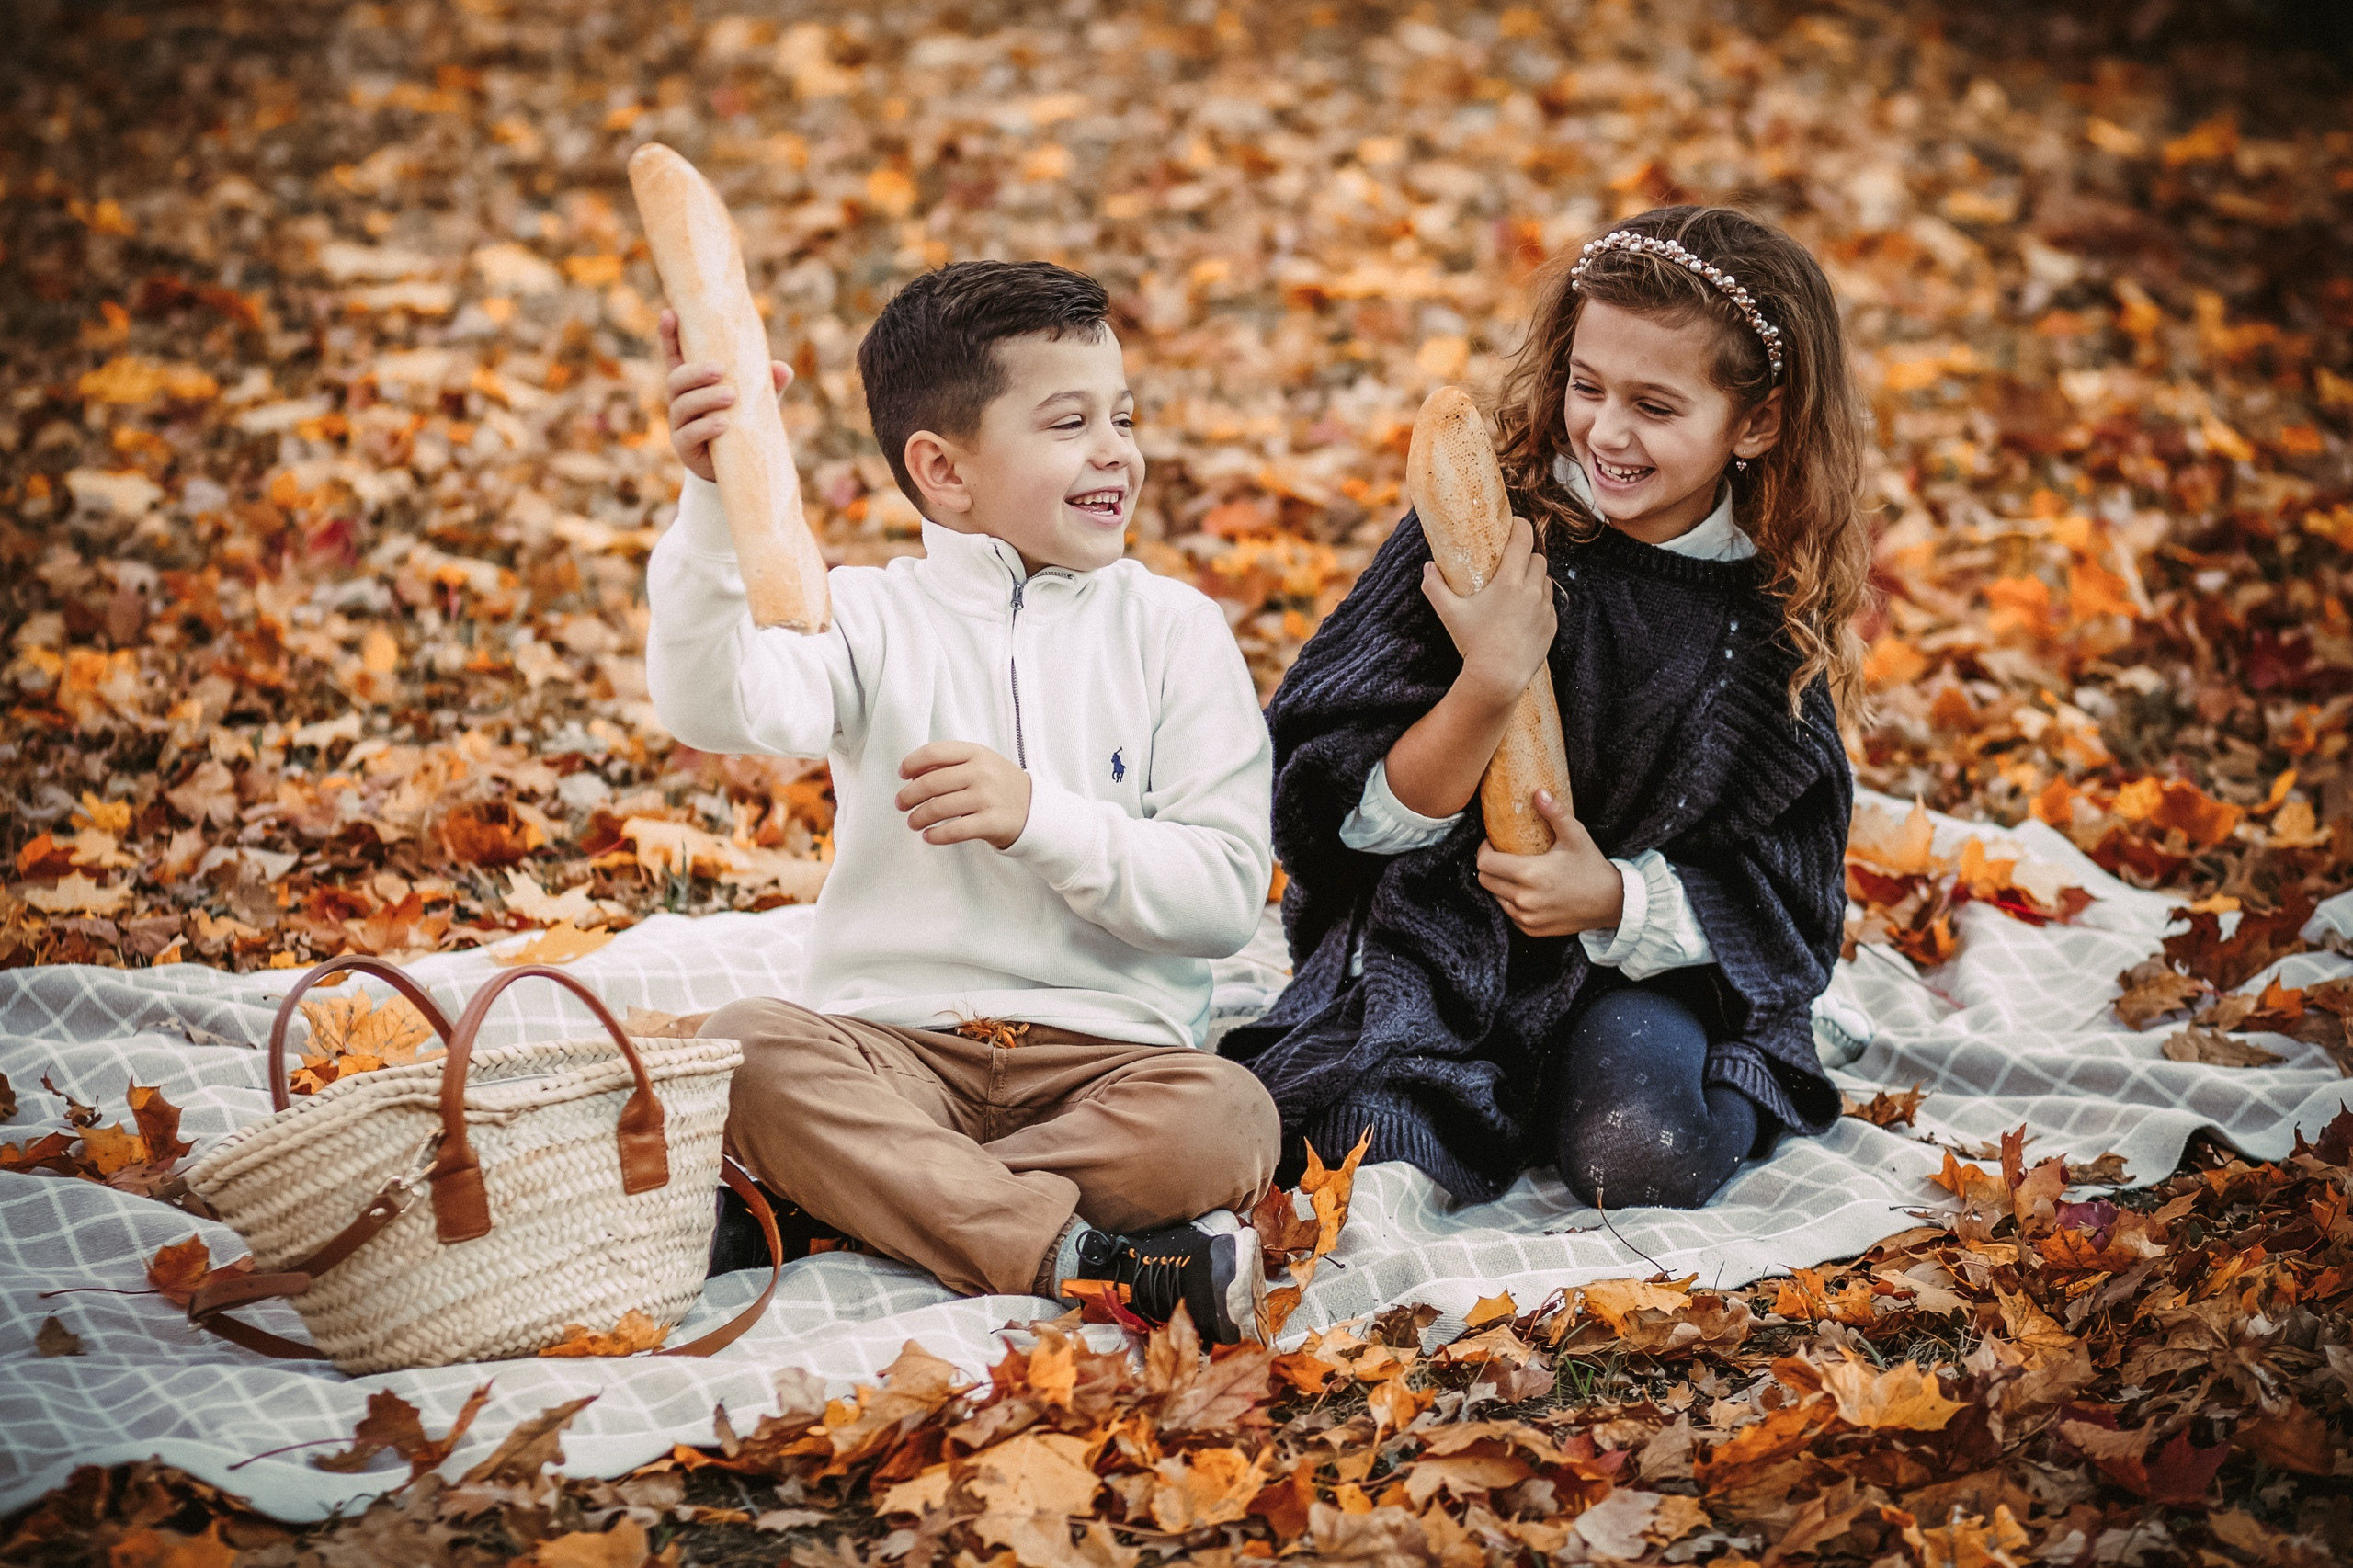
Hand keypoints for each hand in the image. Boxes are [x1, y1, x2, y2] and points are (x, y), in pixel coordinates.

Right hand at [660, 308, 791, 483]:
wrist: (737, 467)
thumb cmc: (743, 424)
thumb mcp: (757, 401)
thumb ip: (768, 384)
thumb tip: (782, 369)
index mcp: (693, 383)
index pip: (676, 355)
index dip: (669, 335)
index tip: (670, 313)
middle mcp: (681, 400)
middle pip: (676, 379)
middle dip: (696, 372)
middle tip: (720, 370)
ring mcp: (680, 424)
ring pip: (682, 406)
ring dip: (705, 399)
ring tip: (731, 396)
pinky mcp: (685, 448)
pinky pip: (689, 435)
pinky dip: (706, 428)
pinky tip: (722, 424)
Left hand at [896, 741, 1032, 849]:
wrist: (1035, 809)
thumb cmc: (1000, 784)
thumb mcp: (981, 762)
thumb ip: (951, 762)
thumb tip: (912, 772)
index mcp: (976, 753)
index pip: (934, 752)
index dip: (912, 763)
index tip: (903, 775)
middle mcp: (981, 773)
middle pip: (931, 783)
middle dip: (909, 795)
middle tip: (901, 804)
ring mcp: (987, 798)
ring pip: (939, 808)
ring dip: (918, 817)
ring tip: (913, 822)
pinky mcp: (991, 822)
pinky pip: (955, 831)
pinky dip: (936, 836)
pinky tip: (929, 836)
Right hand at [1421, 515, 1555, 704]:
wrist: (1498, 678)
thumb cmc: (1472, 644)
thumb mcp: (1449, 614)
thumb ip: (1435, 587)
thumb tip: (1428, 567)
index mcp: (1510, 581)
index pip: (1524, 538)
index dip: (1520, 526)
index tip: (1514, 525)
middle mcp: (1533, 591)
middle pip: (1537, 557)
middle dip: (1525, 556)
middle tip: (1510, 564)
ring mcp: (1545, 609)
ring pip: (1545, 580)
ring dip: (1533, 579)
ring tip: (1515, 589)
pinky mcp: (1552, 625)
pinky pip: (1549, 604)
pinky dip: (1538, 602)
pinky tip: (1521, 613)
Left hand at [1475, 790, 1622, 938]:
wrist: (1611, 903)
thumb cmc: (1592, 868)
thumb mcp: (1576, 836)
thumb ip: (1555, 813)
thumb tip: (1538, 792)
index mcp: (1530, 874)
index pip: (1485, 863)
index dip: (1483, 850)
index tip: (1493, 843)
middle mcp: (1525, 899)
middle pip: (1485, 880)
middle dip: (1489, 866)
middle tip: (1502, 855)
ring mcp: (1527, 917)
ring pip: (1495, 897)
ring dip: (1499, 884)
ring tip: (1515, 872)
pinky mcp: (1531, 929)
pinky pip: (1508, 913)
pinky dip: (1511, 901)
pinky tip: (1526, 891)